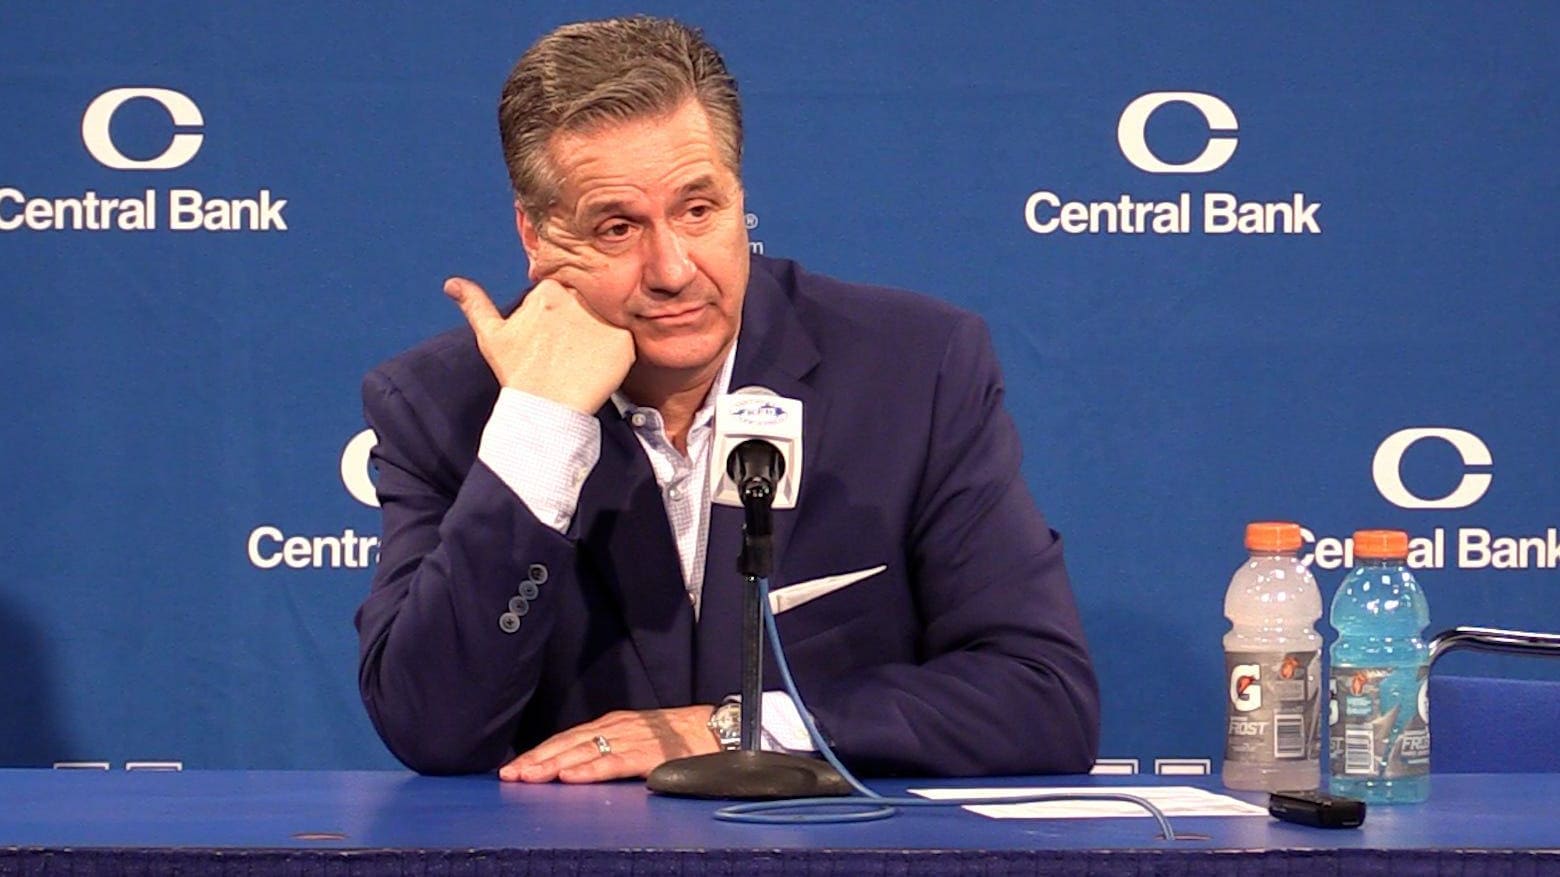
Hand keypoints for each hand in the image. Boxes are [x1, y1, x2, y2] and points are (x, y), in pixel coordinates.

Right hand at [444, 276, 633, 413]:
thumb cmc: (518, 373)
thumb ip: (475, 304)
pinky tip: (598, 368)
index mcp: (549, 290)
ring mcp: (603, 319)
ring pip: (608, 318)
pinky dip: (616, 353)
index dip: (561, 313)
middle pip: (589, 300)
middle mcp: (578, 298)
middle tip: (571, 349)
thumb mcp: (492, 336)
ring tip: (584, 359)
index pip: (564, 290)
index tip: (555, 335)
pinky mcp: (624, 341)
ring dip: (600, 335)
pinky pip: (626, 339)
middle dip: (583, 319)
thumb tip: (450, 283)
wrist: (545, 410)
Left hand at [499, 706, 718, 782]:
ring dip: (554, 764)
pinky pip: (615, 761)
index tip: (514, 768)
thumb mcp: (640, 741)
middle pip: (569, 743)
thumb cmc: (683, 739)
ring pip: (585, 751)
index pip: (568, 738)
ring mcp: (633, 738)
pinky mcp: (651, 753)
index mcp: (615, 725)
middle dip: (537, 759)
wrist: (723, 729)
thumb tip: (579, 769)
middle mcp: (618, 727)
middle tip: (509, 775)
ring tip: (528, 777)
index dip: (540, 752)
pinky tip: (571, 776)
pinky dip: (591, 769)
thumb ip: (613, 751)